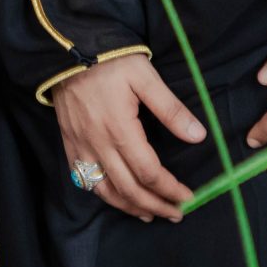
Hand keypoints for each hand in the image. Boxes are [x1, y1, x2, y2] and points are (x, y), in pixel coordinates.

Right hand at [52, 53, 206, 221]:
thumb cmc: (110, 61)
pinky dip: (105, 196)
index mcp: (120, 130)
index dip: (170, 189)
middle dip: (155, 205)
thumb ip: (171, 109)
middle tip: (175, 213)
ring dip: (130, 207)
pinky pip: (85, 181)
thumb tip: (198, 135)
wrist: (68, 51)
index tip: (187, 196)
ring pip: (106, 191)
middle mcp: (98, 145)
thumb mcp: (145, 77)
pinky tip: (118, 198)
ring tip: (150, 214)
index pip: (149, 172)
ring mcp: (81, 148)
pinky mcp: (70, 145)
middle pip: (129, 189)